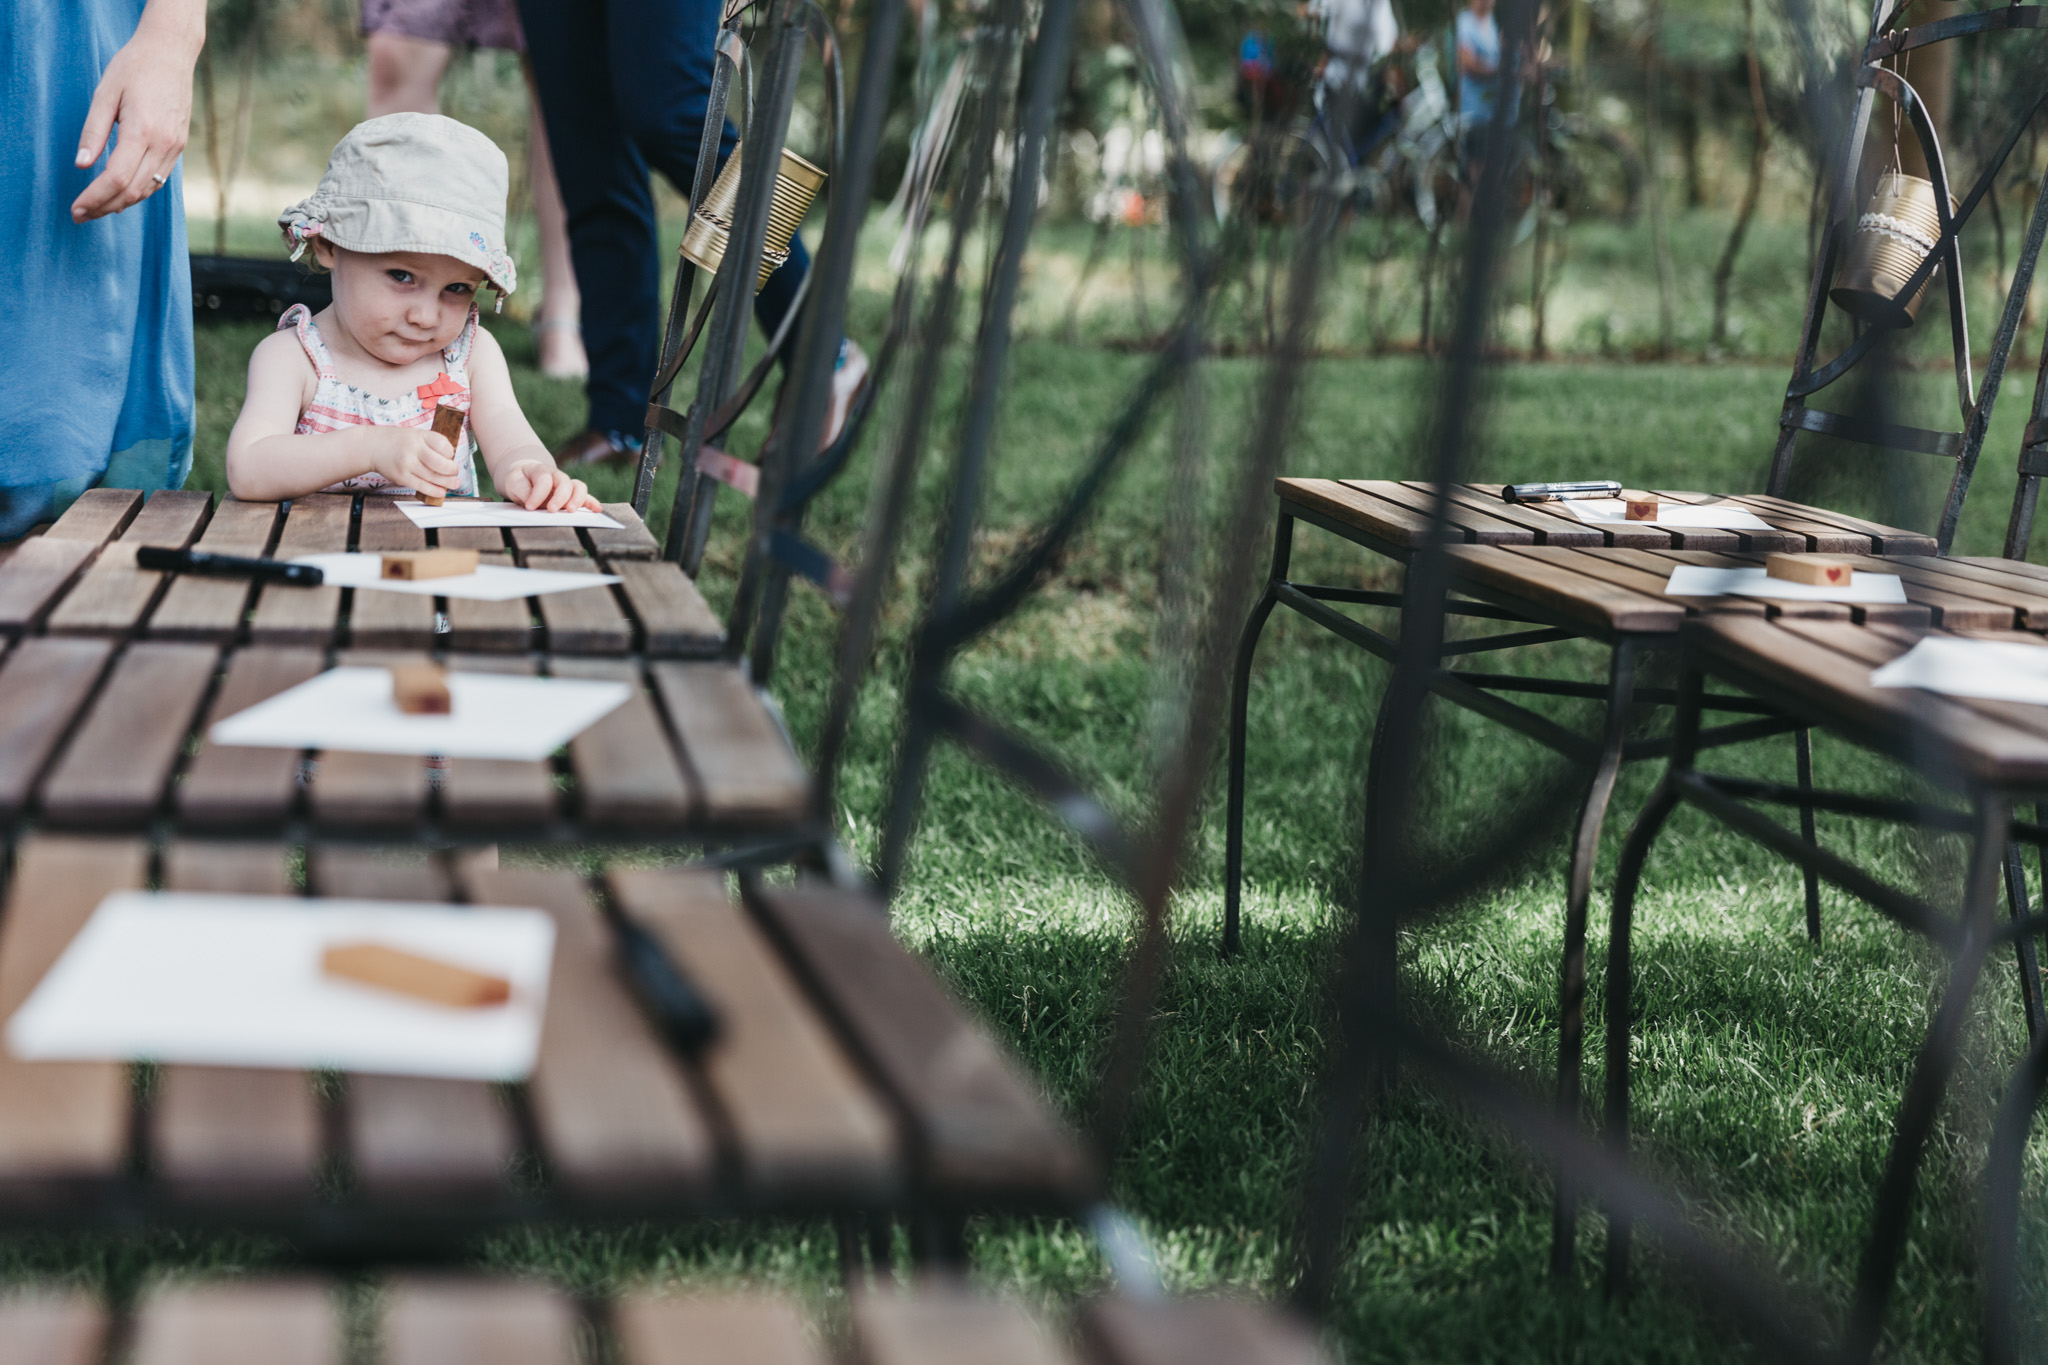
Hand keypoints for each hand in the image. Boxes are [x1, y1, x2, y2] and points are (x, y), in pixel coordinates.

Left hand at [72, 4, 202, 222]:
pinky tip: (120, 193)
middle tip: (80, 215)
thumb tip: (82, 165)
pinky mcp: (178, 147)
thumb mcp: (105, 94)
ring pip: (147, 189)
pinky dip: (137, 191)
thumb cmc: (134, 68)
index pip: (117, 177)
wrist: (171, 54)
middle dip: (104, 207)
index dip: (95, 197)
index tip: (76, 209)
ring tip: (97, 208)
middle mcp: (163, 144)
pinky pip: (157, 179)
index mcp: (143, 131)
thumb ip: (93, 131)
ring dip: (121, 203)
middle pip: (133, 191)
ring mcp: (175, 148)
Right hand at [366, 427, 463, 497]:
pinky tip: (441, 492)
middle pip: (441, 464)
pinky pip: (422, 486)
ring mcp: (407, 464)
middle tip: (455, 472)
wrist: (373, 446)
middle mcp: (413, 449)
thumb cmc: (398, 441)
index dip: (451, 453)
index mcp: (420, 436)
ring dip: (447, 483)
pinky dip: (434, 491)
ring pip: (434, 477)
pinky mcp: (401, 477)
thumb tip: (451, 461)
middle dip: (453, 470)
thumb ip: (431, 445)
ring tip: (455, 483)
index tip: (451, 456)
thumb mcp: (416, 435)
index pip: (443, 445)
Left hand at [501, 460, 599, 512]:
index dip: (537, 494)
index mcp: (541, 471)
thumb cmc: (520, 480)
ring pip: (578, 487)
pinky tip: (597, 510)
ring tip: (570, 511)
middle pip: (564, 482)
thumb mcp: (513, 482)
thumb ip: (522, 490)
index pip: (544, 480)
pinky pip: (585, 497)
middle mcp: (557, 476)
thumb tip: (532, 503)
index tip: (529, 507)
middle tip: (551, 510)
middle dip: (560, 497)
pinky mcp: (573, 495)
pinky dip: (592, 503)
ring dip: (577, 499)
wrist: (526, 476)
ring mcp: (567, 485)